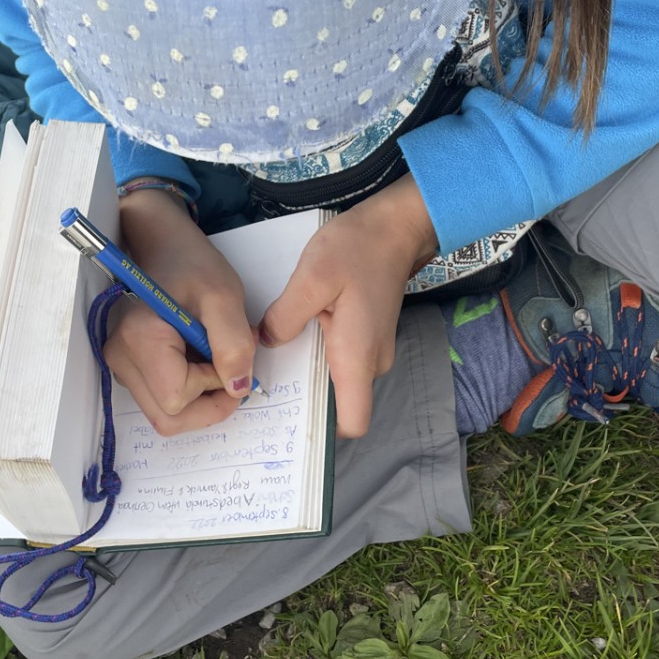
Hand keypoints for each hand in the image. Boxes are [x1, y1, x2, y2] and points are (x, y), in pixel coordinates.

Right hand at [103, 184, 257, 435]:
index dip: (211, 387)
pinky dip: (186, 386)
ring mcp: (119, 364)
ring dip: (198, 395)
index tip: (228, 354)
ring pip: (164, 412)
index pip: (177, 400)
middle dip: (207, 403)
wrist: (160, 243)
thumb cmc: (190, 263)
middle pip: (168, 418)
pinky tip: (196, 355)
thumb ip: (234, 345)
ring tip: (212, 354)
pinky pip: (159, 395)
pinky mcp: (126, 364)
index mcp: (139, 340)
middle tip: (229, 368)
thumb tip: (237, 389)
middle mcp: (120, 359)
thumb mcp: (224, 297)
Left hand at [259, 174, 438, 437]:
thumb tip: (266, 342)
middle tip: (265, 386)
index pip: (353, 422)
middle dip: (305, 399)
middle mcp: (371, 362)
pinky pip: (342, 360)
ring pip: (340, 381)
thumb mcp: (311, 277)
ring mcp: (373, 350)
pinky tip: (296, 334)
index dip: (323, 431)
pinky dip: (319, 355)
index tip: (287, 418)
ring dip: (311, 373)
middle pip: (341, 404)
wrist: (394, 227)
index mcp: (357, 356)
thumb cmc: (357, 248)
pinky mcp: (368, 336)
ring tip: (276, 356)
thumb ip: (284, 316)